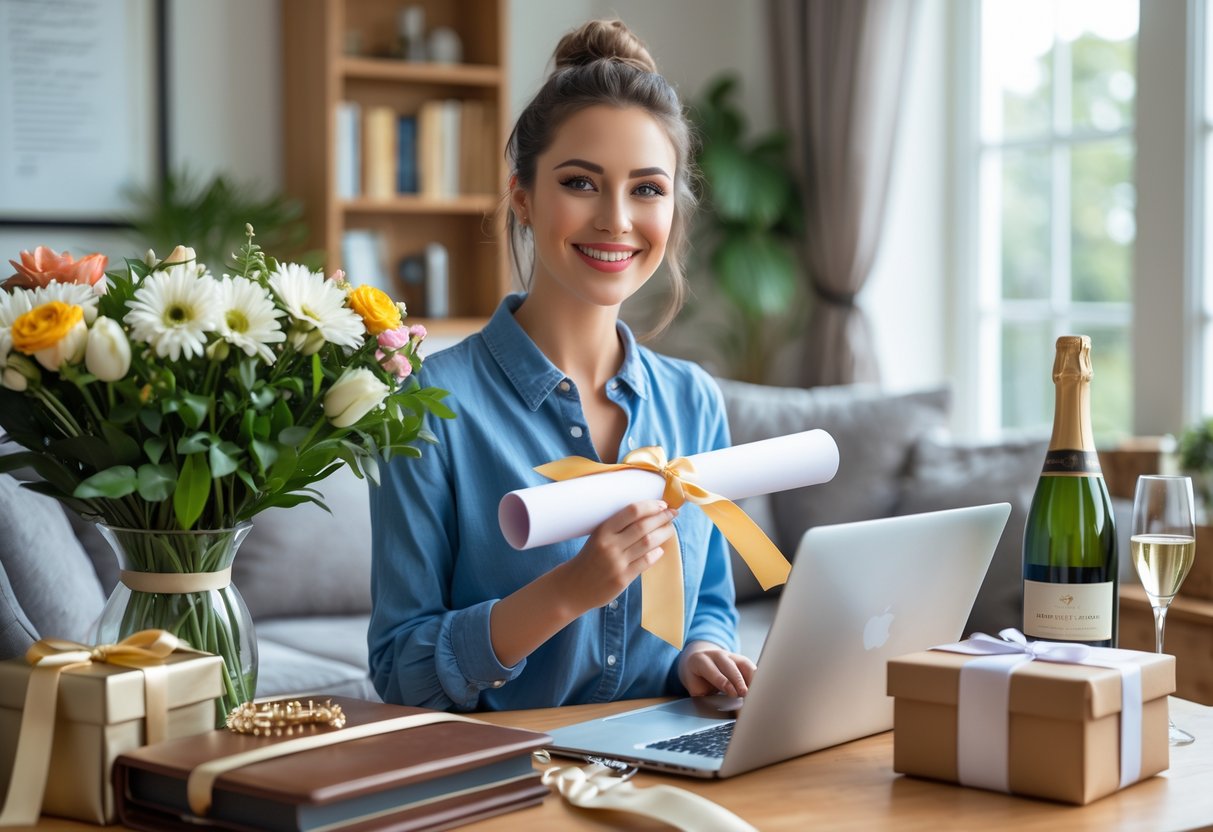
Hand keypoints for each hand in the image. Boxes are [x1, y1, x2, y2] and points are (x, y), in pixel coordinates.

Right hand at [554, 500, 677, 614]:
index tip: (662, 504)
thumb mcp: (597, 537)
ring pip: (648, 543)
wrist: (573, 587)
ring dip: (664, 534)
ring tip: (670, 529)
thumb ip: (618, 528)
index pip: (631, 511)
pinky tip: (660, 549)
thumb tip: (648, 515)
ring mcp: (617, 562)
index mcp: (602, 530)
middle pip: (643, 526)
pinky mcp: (622, 578)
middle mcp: (610, 545)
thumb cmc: (588, 558)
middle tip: (673, 513)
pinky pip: (646, 562)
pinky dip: (656, 553)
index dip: (650, 505)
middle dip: (663, 517)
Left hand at [677, 641, 755, 697]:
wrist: (697, 663)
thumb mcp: (695, 688)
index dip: (724, 682)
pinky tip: (760, 689)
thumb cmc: (696, 679)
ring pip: (744, 665)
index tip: (733, 694)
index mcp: (700, 660)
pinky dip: (757, 678)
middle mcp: (716, 655)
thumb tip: (719, 710)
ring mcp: (729, 655)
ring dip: (751, 680)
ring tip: (755, 694)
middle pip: (730, 667)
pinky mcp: (740, 660)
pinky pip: (751, 667)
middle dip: (739, 681)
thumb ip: (704, 697)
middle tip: (745, 694)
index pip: (713, 671)